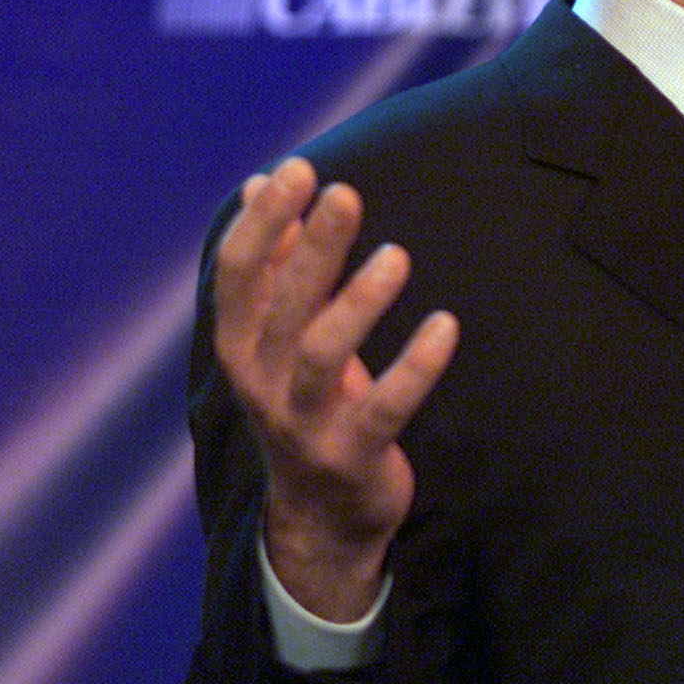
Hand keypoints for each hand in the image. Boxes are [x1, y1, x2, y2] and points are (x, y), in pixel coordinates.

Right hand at [211, 157, 457, 619]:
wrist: (319, 513)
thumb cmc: (304, 400)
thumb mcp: (281, 333)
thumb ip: (278, 257)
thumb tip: (264, 178)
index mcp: (240, 344)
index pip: (238, 274)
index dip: (264, 221)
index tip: (298, 169)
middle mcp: (262, 382)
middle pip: (282, 306)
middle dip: (312, 248)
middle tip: (345, 193)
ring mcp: (303, 422)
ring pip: (322, 356)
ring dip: (357, 303)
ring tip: (396, 256)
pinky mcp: (352, 454)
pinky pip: (384, 409)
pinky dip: (415, 367)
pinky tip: (445, 325)